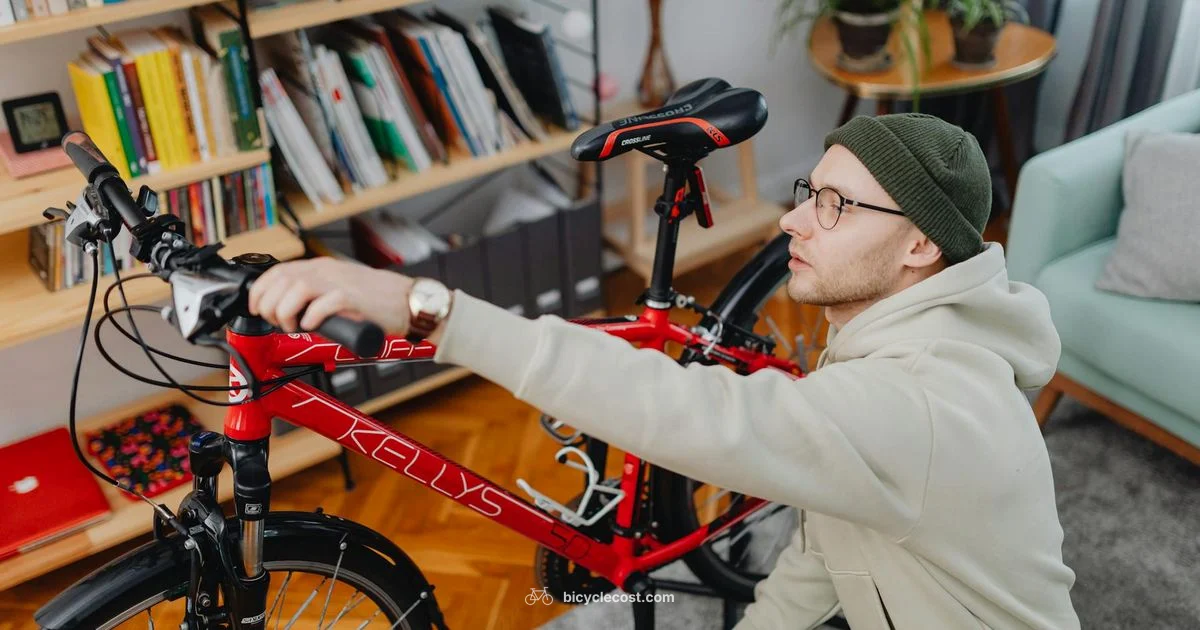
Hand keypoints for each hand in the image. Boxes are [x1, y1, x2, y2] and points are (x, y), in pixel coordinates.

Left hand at [248, 257, 413, 335]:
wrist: (407, 302)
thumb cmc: (374, 302)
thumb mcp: (336, 291)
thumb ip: (313, 295)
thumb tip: (284, 310)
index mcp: (320, 267)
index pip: (276, 271)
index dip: (260, 292)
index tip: (258, 310)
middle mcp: (326, 271)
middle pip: (281, 280)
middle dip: (270, 306)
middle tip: (279, 323)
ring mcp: (339, 282)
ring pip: (296, 289)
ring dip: (286, 313)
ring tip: (294, 327)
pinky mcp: (352, 298)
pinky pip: (322, 305)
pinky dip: (312, 318)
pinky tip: (314, 326)